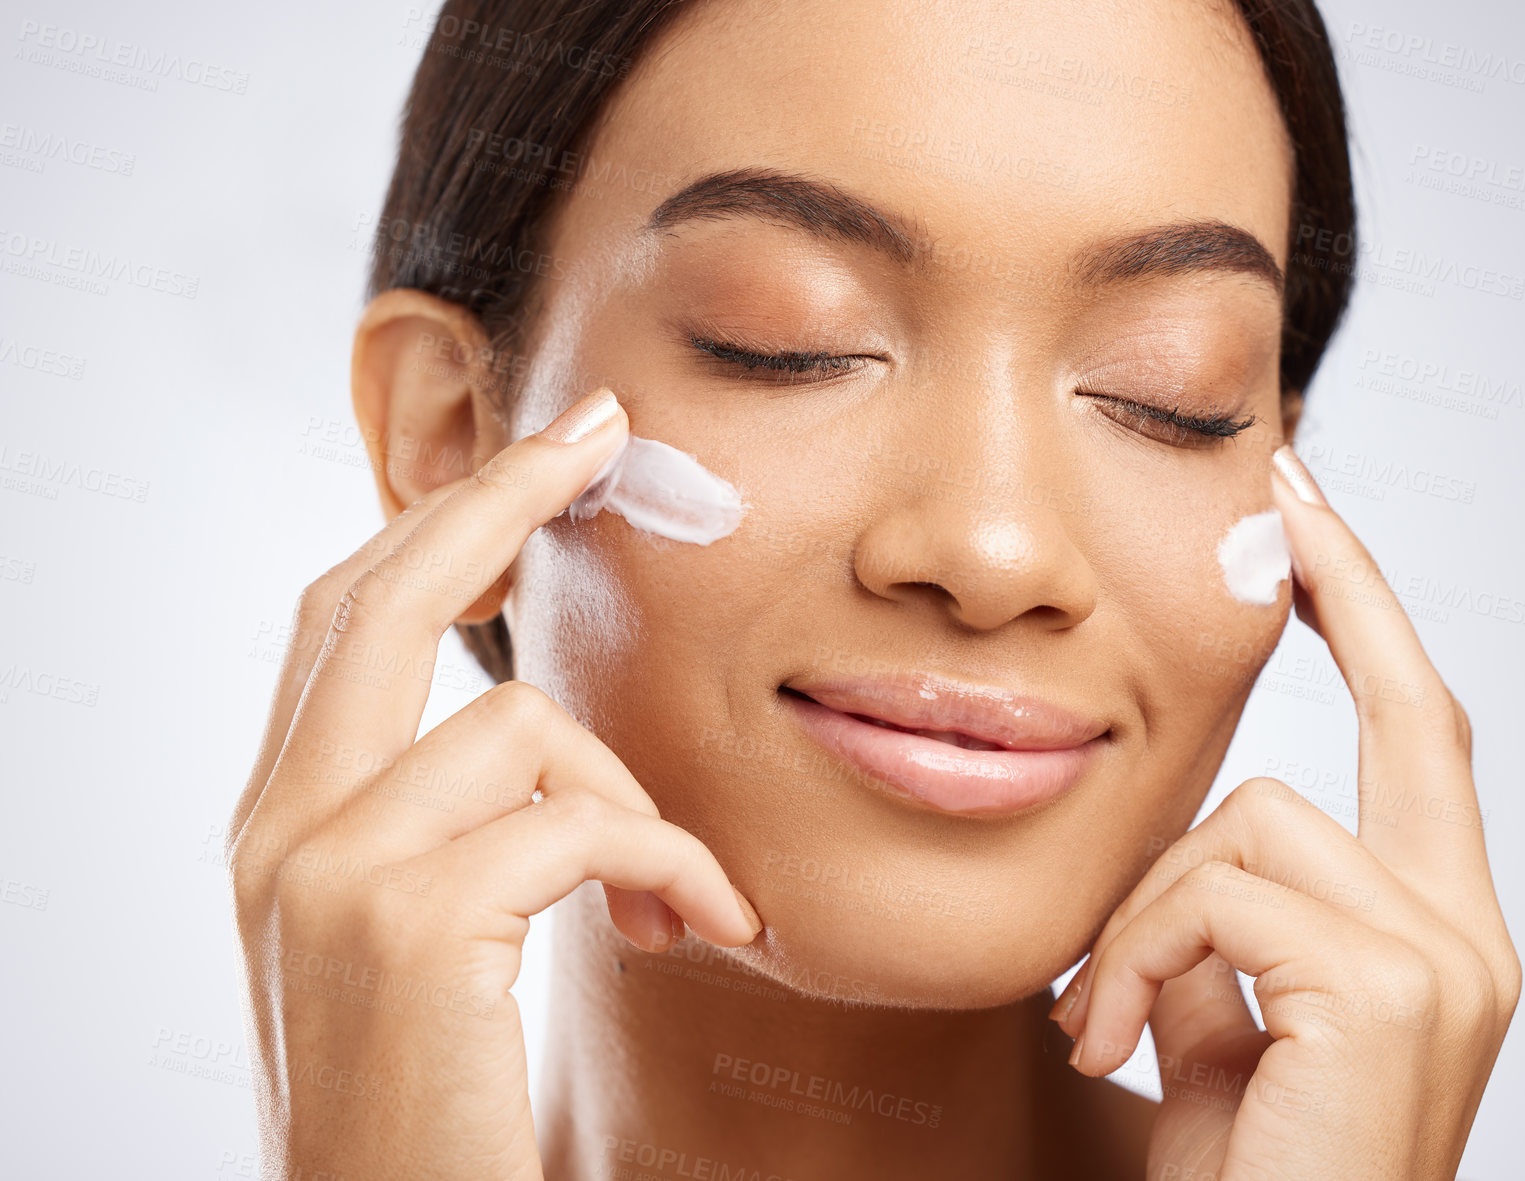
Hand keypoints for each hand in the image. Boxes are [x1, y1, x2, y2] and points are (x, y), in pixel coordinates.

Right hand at [224, 389, 761, 1180]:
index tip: (531, 459)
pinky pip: (584, 822)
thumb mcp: (413, 948)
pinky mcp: (404, 922)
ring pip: (525, 726)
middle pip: (376, 597)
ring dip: (640, 804)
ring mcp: (325, 870)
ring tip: (688, 898)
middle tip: (598, 434)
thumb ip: (439, 828)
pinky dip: (672, 862)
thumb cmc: (425, 1110)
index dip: (435, 522)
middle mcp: (276, 831)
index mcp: (277, 825)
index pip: (341, 623)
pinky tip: (706, 926)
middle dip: (494, 496)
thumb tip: (535, 731)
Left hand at [1050, 447, 1520, 1178]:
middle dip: (1351, 585)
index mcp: (1436, 933)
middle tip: (1284, 491)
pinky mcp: (1387, 990)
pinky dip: (1132, 954)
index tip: (1312, 525)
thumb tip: (1178, 868)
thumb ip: (1217, 938)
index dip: (1379, 622)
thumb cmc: (1241, 1177)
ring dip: (1142, 909)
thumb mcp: (1219, 1031)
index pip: (1426, 739)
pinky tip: (1105, 1039)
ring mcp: (1444, 961)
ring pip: (1250, 818)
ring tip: (1095, 1015)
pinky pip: (1213, 893)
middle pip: (1416, 713)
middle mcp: (1470, 936)